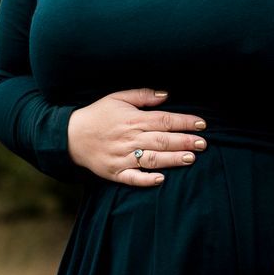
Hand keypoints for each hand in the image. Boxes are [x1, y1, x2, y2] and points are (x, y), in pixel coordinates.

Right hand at [66, 89, 206, 185]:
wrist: (70, 136)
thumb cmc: (97, 115)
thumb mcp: (118, 97)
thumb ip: (143, 95)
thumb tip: (167, 95)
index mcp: (133, 119)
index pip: (164, 120)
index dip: (184, 122)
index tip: (202, 124)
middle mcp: (129, 138)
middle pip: (162, 140)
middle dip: (184, 141)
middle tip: (203, 144)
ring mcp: (122, 157)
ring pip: (151, 159)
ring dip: (172, 159)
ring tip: (190, 159)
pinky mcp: (114, 172)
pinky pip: (132, 178)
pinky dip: (146, 179)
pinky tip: (161, 179)